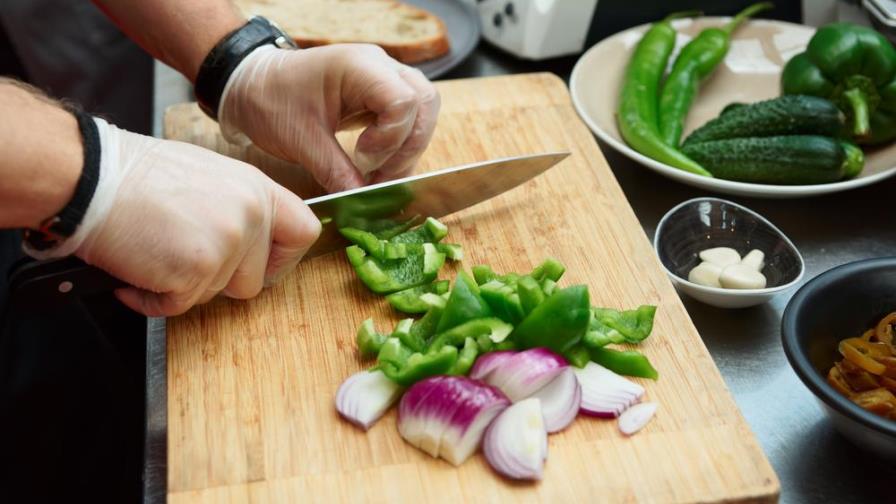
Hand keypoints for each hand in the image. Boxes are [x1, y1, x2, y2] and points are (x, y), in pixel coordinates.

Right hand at [28, 118, 320, 316]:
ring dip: (182, 287)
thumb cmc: (137, 176)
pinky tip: (136, 271)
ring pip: (216, 295)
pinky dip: (153, 299)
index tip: (261, 266)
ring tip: (154, 252)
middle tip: (183, 256)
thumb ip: (239, 207)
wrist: (91, 177)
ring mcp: (227, 243)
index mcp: (257, 189)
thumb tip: (253, 240)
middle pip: (255, 280)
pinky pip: (180, 306)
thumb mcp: (209, 176)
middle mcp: (251, 215)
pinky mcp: (197, 269)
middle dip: (218, 279)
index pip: (304, 233)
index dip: (284, 259)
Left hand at [218, 44, 439, 191]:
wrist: (251, 86)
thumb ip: (336, 171)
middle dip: (407, 146)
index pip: (404, 101)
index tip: (363, 159)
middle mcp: (379, 66)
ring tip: (379, 175)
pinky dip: (399, 144)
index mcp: (358, 67)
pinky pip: (408, 117)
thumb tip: (362, 201)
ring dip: (407, 147)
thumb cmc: (270, 101)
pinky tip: (378, 166)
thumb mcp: (301, 141)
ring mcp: (382, 76)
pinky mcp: (379, 92)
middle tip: (379, 176)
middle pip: (424, 103)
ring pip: (423, 110)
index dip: (391, 138)